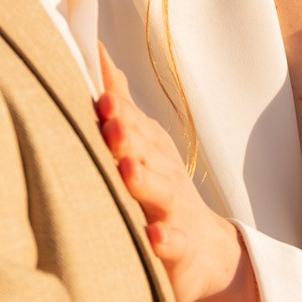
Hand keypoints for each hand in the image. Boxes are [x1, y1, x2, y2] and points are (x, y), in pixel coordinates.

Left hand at [95, 46, 252, 301]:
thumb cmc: (160, 188)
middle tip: (110, 116)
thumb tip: (96, 52)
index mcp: (149, 148)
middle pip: (146, 151)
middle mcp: (162, 173)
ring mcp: (172, 210)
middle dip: (129, 134)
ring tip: (128, 169)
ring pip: (159, 193)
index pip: (132, 123)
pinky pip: (172, 243)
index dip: (118, 108)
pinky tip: (151, 237)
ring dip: (144, 180)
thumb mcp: (142, 142)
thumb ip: (119, 102)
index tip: (100, 93)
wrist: (205, 249)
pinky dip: (163, 241)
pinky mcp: (178, 249)